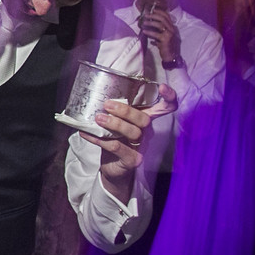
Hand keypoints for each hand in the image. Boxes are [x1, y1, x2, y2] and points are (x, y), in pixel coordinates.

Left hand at [79, 84, 177, 198]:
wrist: (113, 167)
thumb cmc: (116, 140)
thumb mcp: (117, 123)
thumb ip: (114, 111)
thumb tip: (98, 94)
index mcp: (145, 121)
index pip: (165, 108)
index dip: (169, 98)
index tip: (162, 87)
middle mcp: (147, 133)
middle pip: (144, 120)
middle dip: (126, 111)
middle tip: (107, 105)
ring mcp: (141, 148)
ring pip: (133, 133)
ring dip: (114, 124)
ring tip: (98, 118)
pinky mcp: (131, 160)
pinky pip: (116, 147)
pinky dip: (98, 139)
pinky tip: (85, 133)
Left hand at [140, 5, 181, 62]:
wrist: (170, 56)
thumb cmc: (165, 46)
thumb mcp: (162, 36)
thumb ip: (157, 31)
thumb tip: (148, 26)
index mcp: (171, 27)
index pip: (167, 16)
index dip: (160, 12)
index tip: (153, 10)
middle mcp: (172, 29)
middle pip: (163, 18)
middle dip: (154, 15)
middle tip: (146, 15)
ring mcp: (169, 34)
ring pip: (160, 24)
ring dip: (151, 22)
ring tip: (144, 22)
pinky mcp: (165, 39)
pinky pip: (156, 34)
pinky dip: (149, 32)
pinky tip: (144, 31)